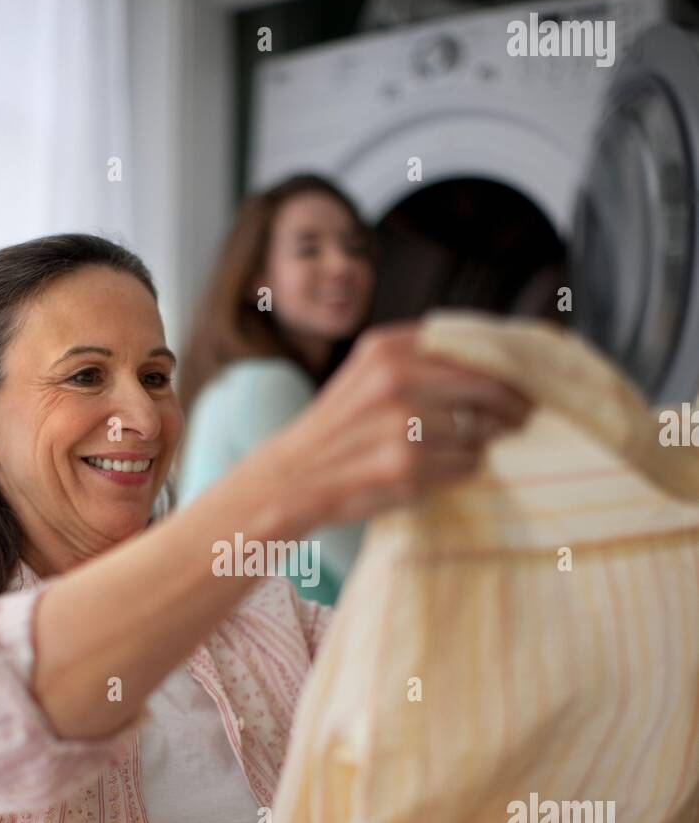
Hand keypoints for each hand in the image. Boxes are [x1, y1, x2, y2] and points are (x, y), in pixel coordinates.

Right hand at [266, 322, 532, 532]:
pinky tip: (441, 467)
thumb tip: (499, 361)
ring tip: (465, 444)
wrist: (294, 477)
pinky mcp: (408, 467)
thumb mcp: (369, 373)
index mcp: (388, 347)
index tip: (526, 378)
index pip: (473, 346)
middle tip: (524, 415)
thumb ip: (423, 358)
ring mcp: (403, 425)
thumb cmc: (341, 427)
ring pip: (481, 430)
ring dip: (483, 441)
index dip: (508, 365)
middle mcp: (396, 380)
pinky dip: (465, 467)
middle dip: (513, 404)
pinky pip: (468, 464)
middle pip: (487, 386)